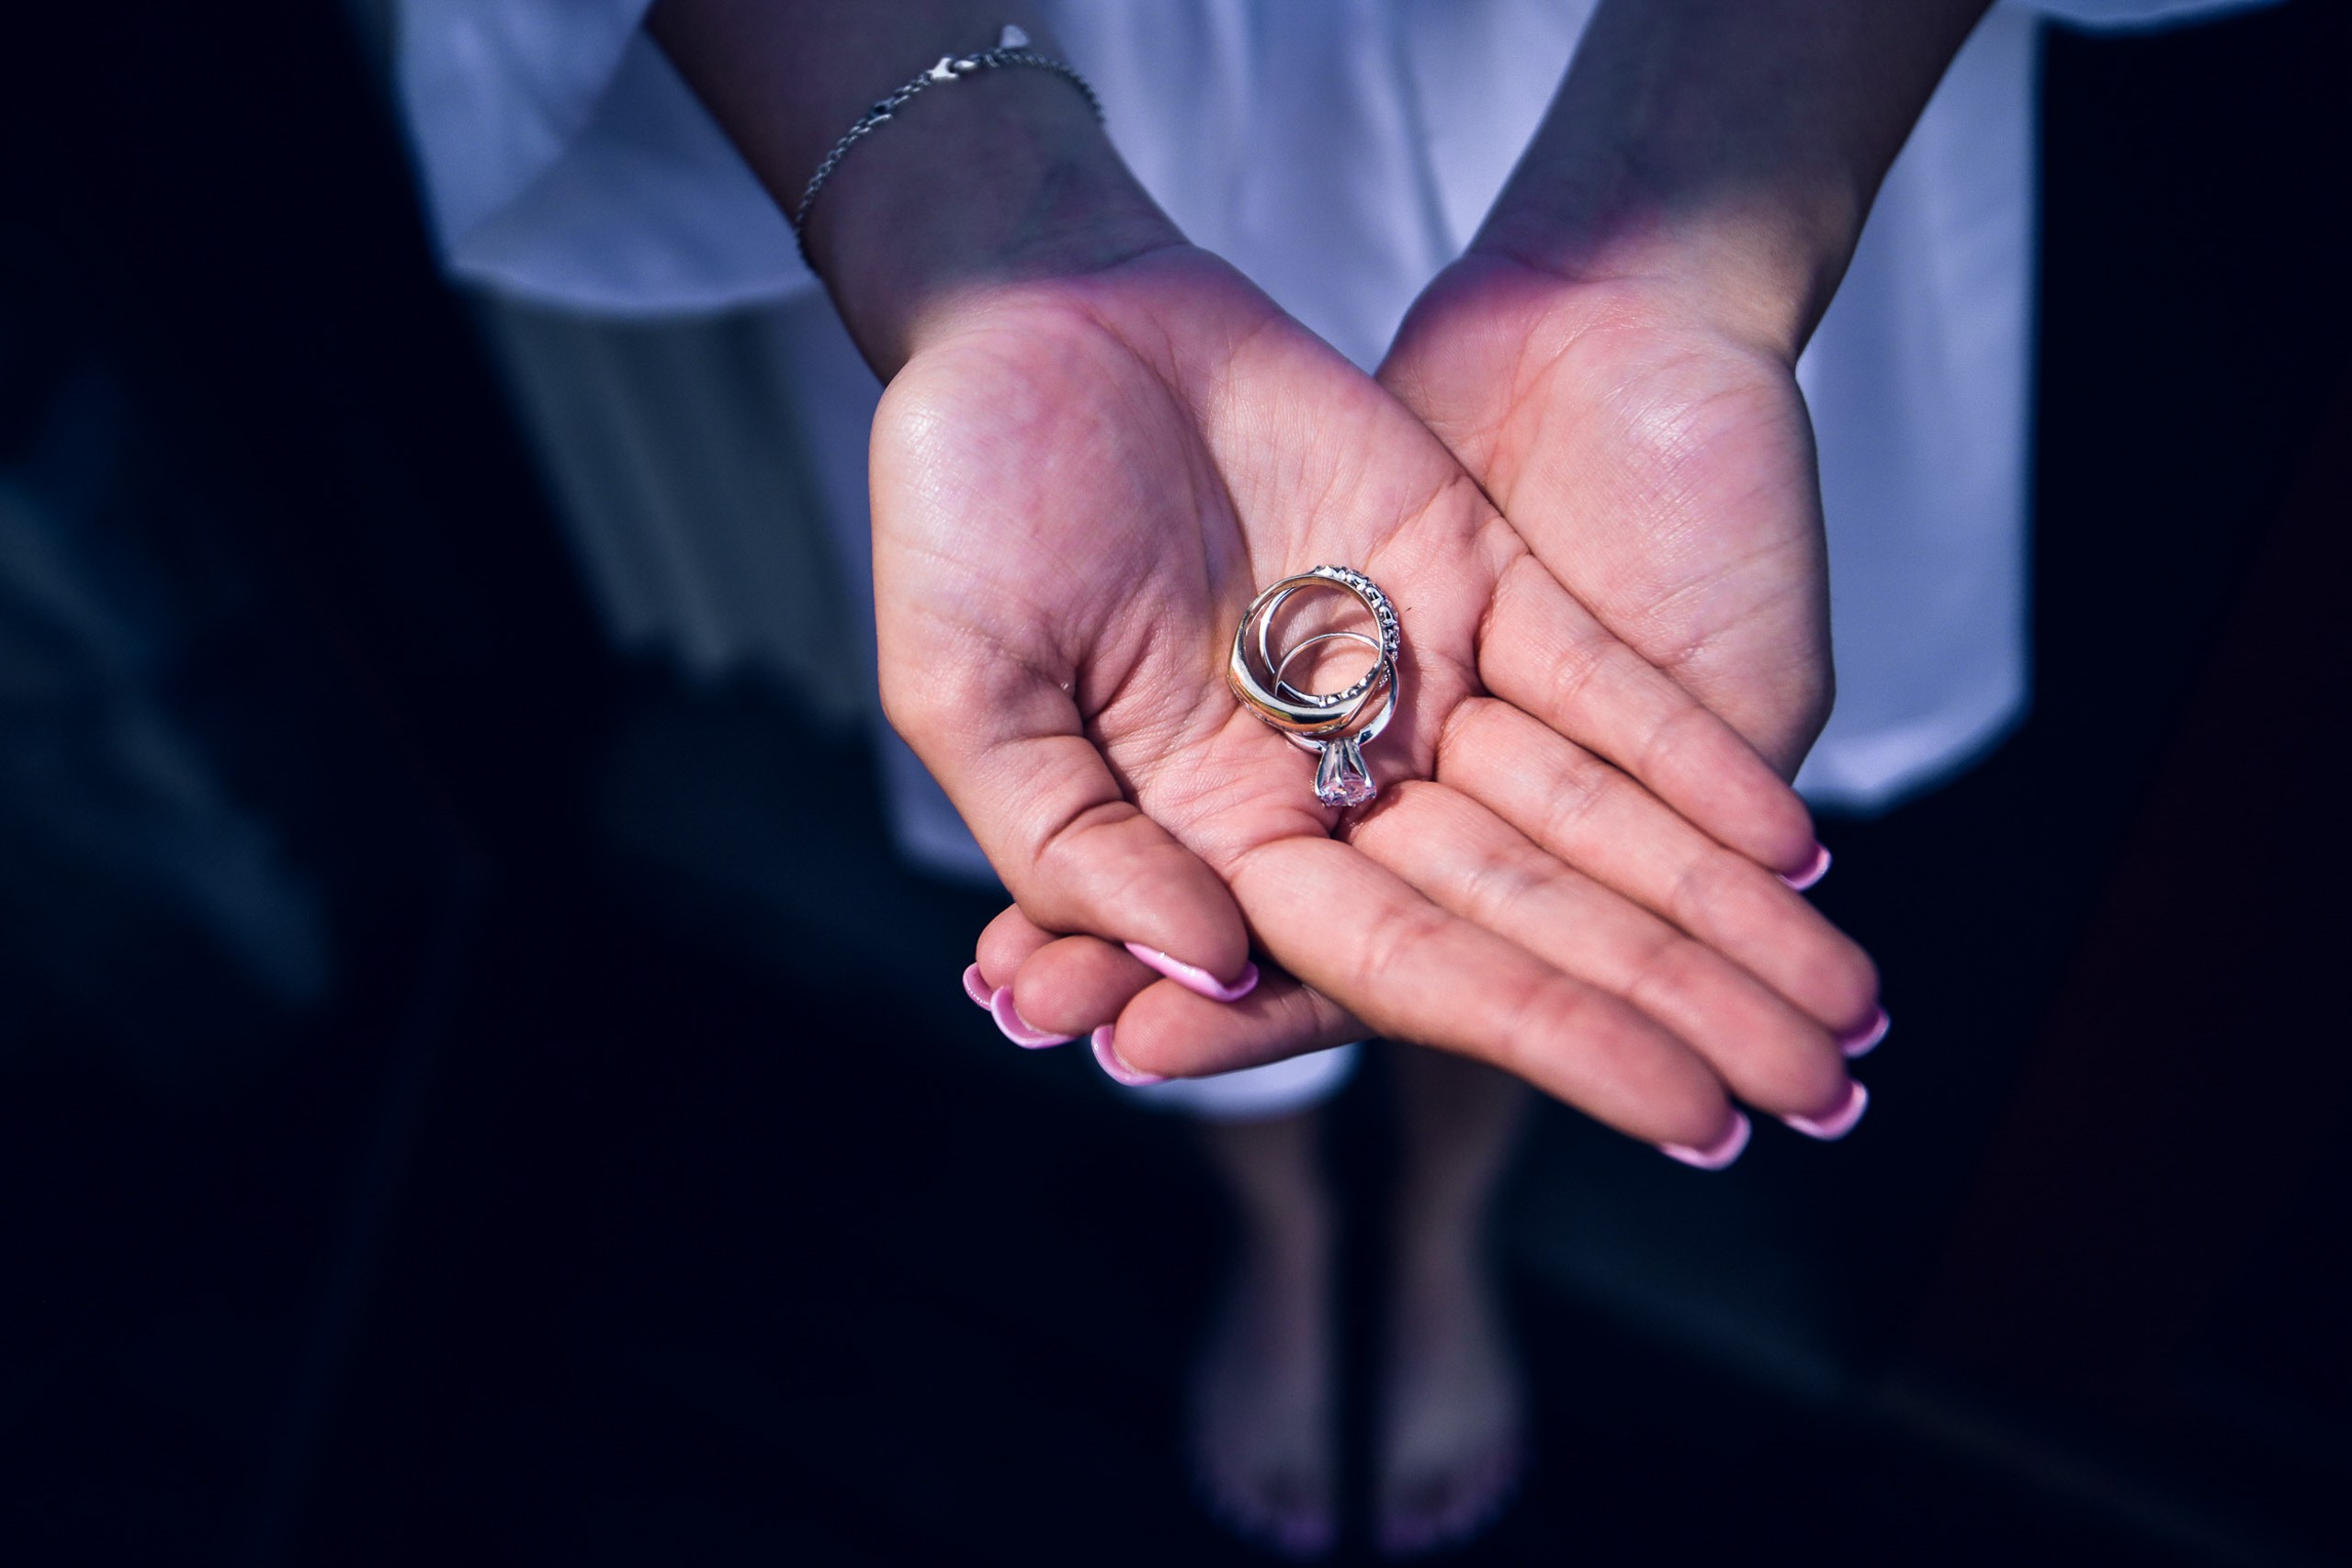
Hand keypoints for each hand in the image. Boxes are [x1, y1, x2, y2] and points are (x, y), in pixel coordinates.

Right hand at [890, 243, 1878, 1152]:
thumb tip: (1215, 973)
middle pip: (1528, 916)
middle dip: (1673, 1007)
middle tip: (1816, 1099)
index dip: (1544, 1036)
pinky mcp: (1468, 575)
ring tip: (1843, 1000)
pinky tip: (1792, 840)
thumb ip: (1077, 845)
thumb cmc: (963, 504)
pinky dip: (1688, 755)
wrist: (1034, 312)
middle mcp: (1328, 782)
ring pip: (1588, 816)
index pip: (1399, 967)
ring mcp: (1408, 678)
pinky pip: (1597, 683)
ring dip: (1715, 904)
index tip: (1685, 1120)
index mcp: (1212, 836)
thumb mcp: (968, 691)